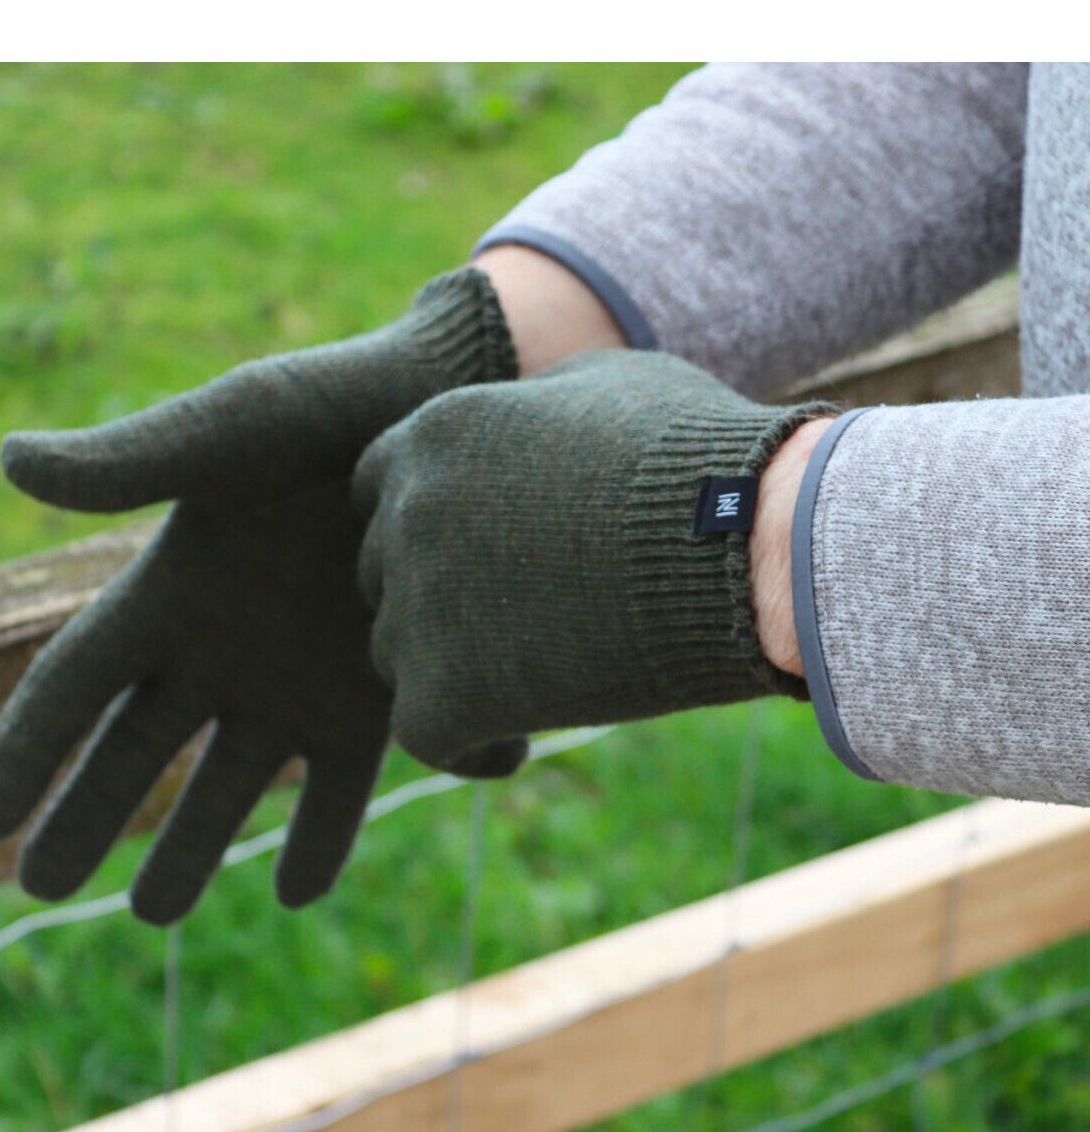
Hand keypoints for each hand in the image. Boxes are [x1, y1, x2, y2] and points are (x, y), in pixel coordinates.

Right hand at [0, 269, 517, 923]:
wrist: (455, 400)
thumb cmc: (331, 403)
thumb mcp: (233, 428)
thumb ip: (135, 460)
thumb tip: (10, 458)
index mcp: (171, 587)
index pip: (75, 684)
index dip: (23, 750)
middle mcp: (224, 649)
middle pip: (137, 751)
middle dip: (86, 816)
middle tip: (41, 887)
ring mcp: (300, 680)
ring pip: (231, 786)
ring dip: (194, 848)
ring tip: (157, 912)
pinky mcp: (378, 698)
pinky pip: (343, 786)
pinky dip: (326, 835)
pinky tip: (298, 888)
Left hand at [353, 350, 835, 771]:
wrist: (749, 548)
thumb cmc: (703, 461)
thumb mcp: (613, 386)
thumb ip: (538, 408)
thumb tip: (531, 419)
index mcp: (439, 434)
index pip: (382, 485)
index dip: (432, 524)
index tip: (490, 551)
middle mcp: (408, 512)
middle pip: (386, 571)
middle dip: (440, 597)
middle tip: (515, 623)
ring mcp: (418, 604)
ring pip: (400, 653)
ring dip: (453, 669)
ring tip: (532, 680)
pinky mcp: (441, 693)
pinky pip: (427, 734)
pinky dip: (470, 745)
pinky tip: (519, 744)